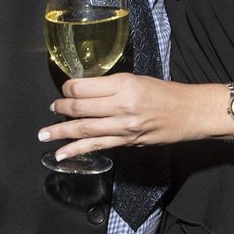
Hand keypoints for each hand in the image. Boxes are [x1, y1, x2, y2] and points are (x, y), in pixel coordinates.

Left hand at [38, 73, 214, 160]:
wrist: (189, 113)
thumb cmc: (166, 93)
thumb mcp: (137, 79)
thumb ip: (111, 85)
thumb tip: (86, 92)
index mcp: (123, 84)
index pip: (83, 87)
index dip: (67, 89)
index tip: (64, 91)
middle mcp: (121, 105)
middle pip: (80, 108)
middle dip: (60, 109)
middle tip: (51, 110)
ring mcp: (123, 126)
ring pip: (83, 129)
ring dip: (60, 132)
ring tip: (44, 134)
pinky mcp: (126, 142)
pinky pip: (96, 146)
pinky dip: (76, 150)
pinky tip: (61, 154)